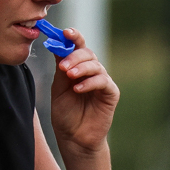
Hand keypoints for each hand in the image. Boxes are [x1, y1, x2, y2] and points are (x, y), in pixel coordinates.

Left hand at [49, 28, 119, 153]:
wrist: (73, 137)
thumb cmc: (65, 114)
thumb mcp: (58, 88)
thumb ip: (60, 68)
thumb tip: (58, 44)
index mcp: (77, 67)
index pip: (77, 46)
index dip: (73, 37)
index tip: (65, 32)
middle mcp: (91, 71)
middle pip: (87, 53)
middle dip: (74, 56)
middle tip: (63, 66)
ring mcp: (102, 81)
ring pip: (95, 65)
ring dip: (81, 68)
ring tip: (69, 76)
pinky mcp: (110, 93)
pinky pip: (103, 82)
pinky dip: (90, 82)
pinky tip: (78, 89)